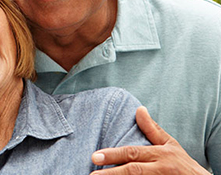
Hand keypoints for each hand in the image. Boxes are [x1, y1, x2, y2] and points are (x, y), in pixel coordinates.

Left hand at [90, 106, 209, 174]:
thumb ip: (152, 129)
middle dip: (111, 173)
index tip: (94, 156)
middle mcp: (160, 169)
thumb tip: (138, 108)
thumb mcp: (170, 144)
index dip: (112, 154)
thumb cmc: (183, 164)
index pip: (132, 153)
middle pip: (133, 171)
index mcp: (160, 154)